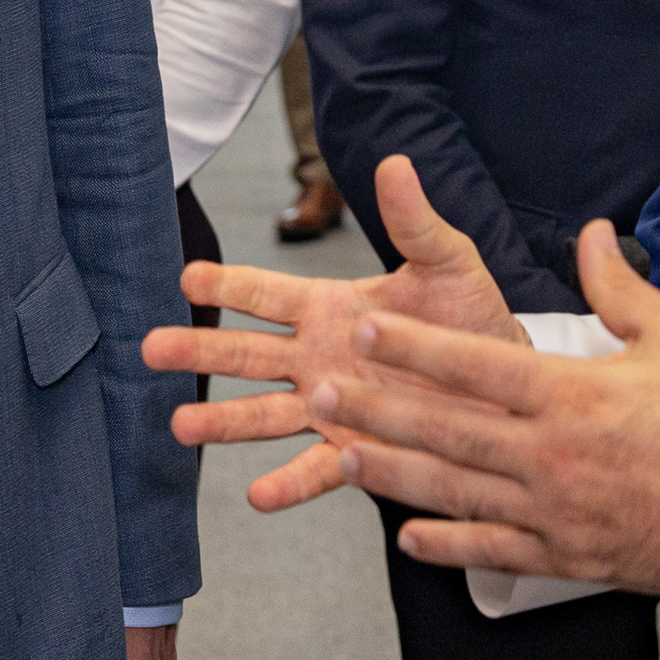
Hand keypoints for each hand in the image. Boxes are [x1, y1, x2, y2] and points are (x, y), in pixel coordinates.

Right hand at [144, 154, 525, 513]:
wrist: (510, 389)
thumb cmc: (473, 319)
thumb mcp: (448, 265)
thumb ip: (414, 222)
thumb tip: (395, 162)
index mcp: (329, 308)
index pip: (264, 293)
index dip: (226, 284)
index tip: (186, 277)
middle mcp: (316, 358)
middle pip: (244, 353)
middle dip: (197, 349)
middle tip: (149, 348)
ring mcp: (331, 408)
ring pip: (262, 412)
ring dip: (222, 420)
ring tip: (180, 426)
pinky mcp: (357, 453)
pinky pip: (316, 470)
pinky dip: (288, 485)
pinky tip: (257, 497)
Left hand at [322, 221, 659, 605]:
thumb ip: (618, 287)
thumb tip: (590, 234)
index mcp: (573, 397)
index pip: (475, 365)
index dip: (413, 346)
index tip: (365, 327)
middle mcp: (553, 457)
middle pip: (445, 429)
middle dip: (375, 407)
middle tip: (319, 391)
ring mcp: (554, 513)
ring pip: (453, 490)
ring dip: (389, 471)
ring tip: (337, 453)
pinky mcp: (566, 557)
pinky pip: (490, 550)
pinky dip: (444, 543)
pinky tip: (405, 533)